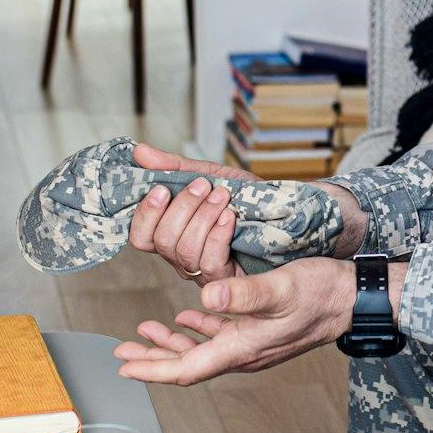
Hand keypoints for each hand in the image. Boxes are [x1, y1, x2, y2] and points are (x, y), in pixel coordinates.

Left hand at [113, 257, 354, 385]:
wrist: (354, 300)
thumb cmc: (321, 293)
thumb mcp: (282, 288)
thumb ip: (245, 295)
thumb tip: (204, 300)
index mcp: (242, 349)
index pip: (187, 369)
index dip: (152, 368)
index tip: (123, 365)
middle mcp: (243, 353)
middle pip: (188, 365)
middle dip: (153, 359)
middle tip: (121, 353)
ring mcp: (252, 344)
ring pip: (201, 351)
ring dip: (171, 345)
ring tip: (145, 333)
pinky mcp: (260, 331)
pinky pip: (220, 336)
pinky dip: (198, 330)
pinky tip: (186, 320)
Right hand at [127, 143, 369, 285]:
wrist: (292, 210)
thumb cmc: (251, 197)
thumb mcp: (213, 174)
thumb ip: (176, 167)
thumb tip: (140, 152)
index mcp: (175, 233)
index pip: (141, 237)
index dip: (146, 215)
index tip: (162, 188)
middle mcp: (186, 257)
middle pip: (162, 243)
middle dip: (180, 209)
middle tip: (203, 186)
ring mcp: (207, 270)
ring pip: (185, 253)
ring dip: (202, 217)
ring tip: (221, 194)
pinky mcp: (231, 279)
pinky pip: (211, 263)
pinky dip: (218, 234)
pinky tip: (230, 215)